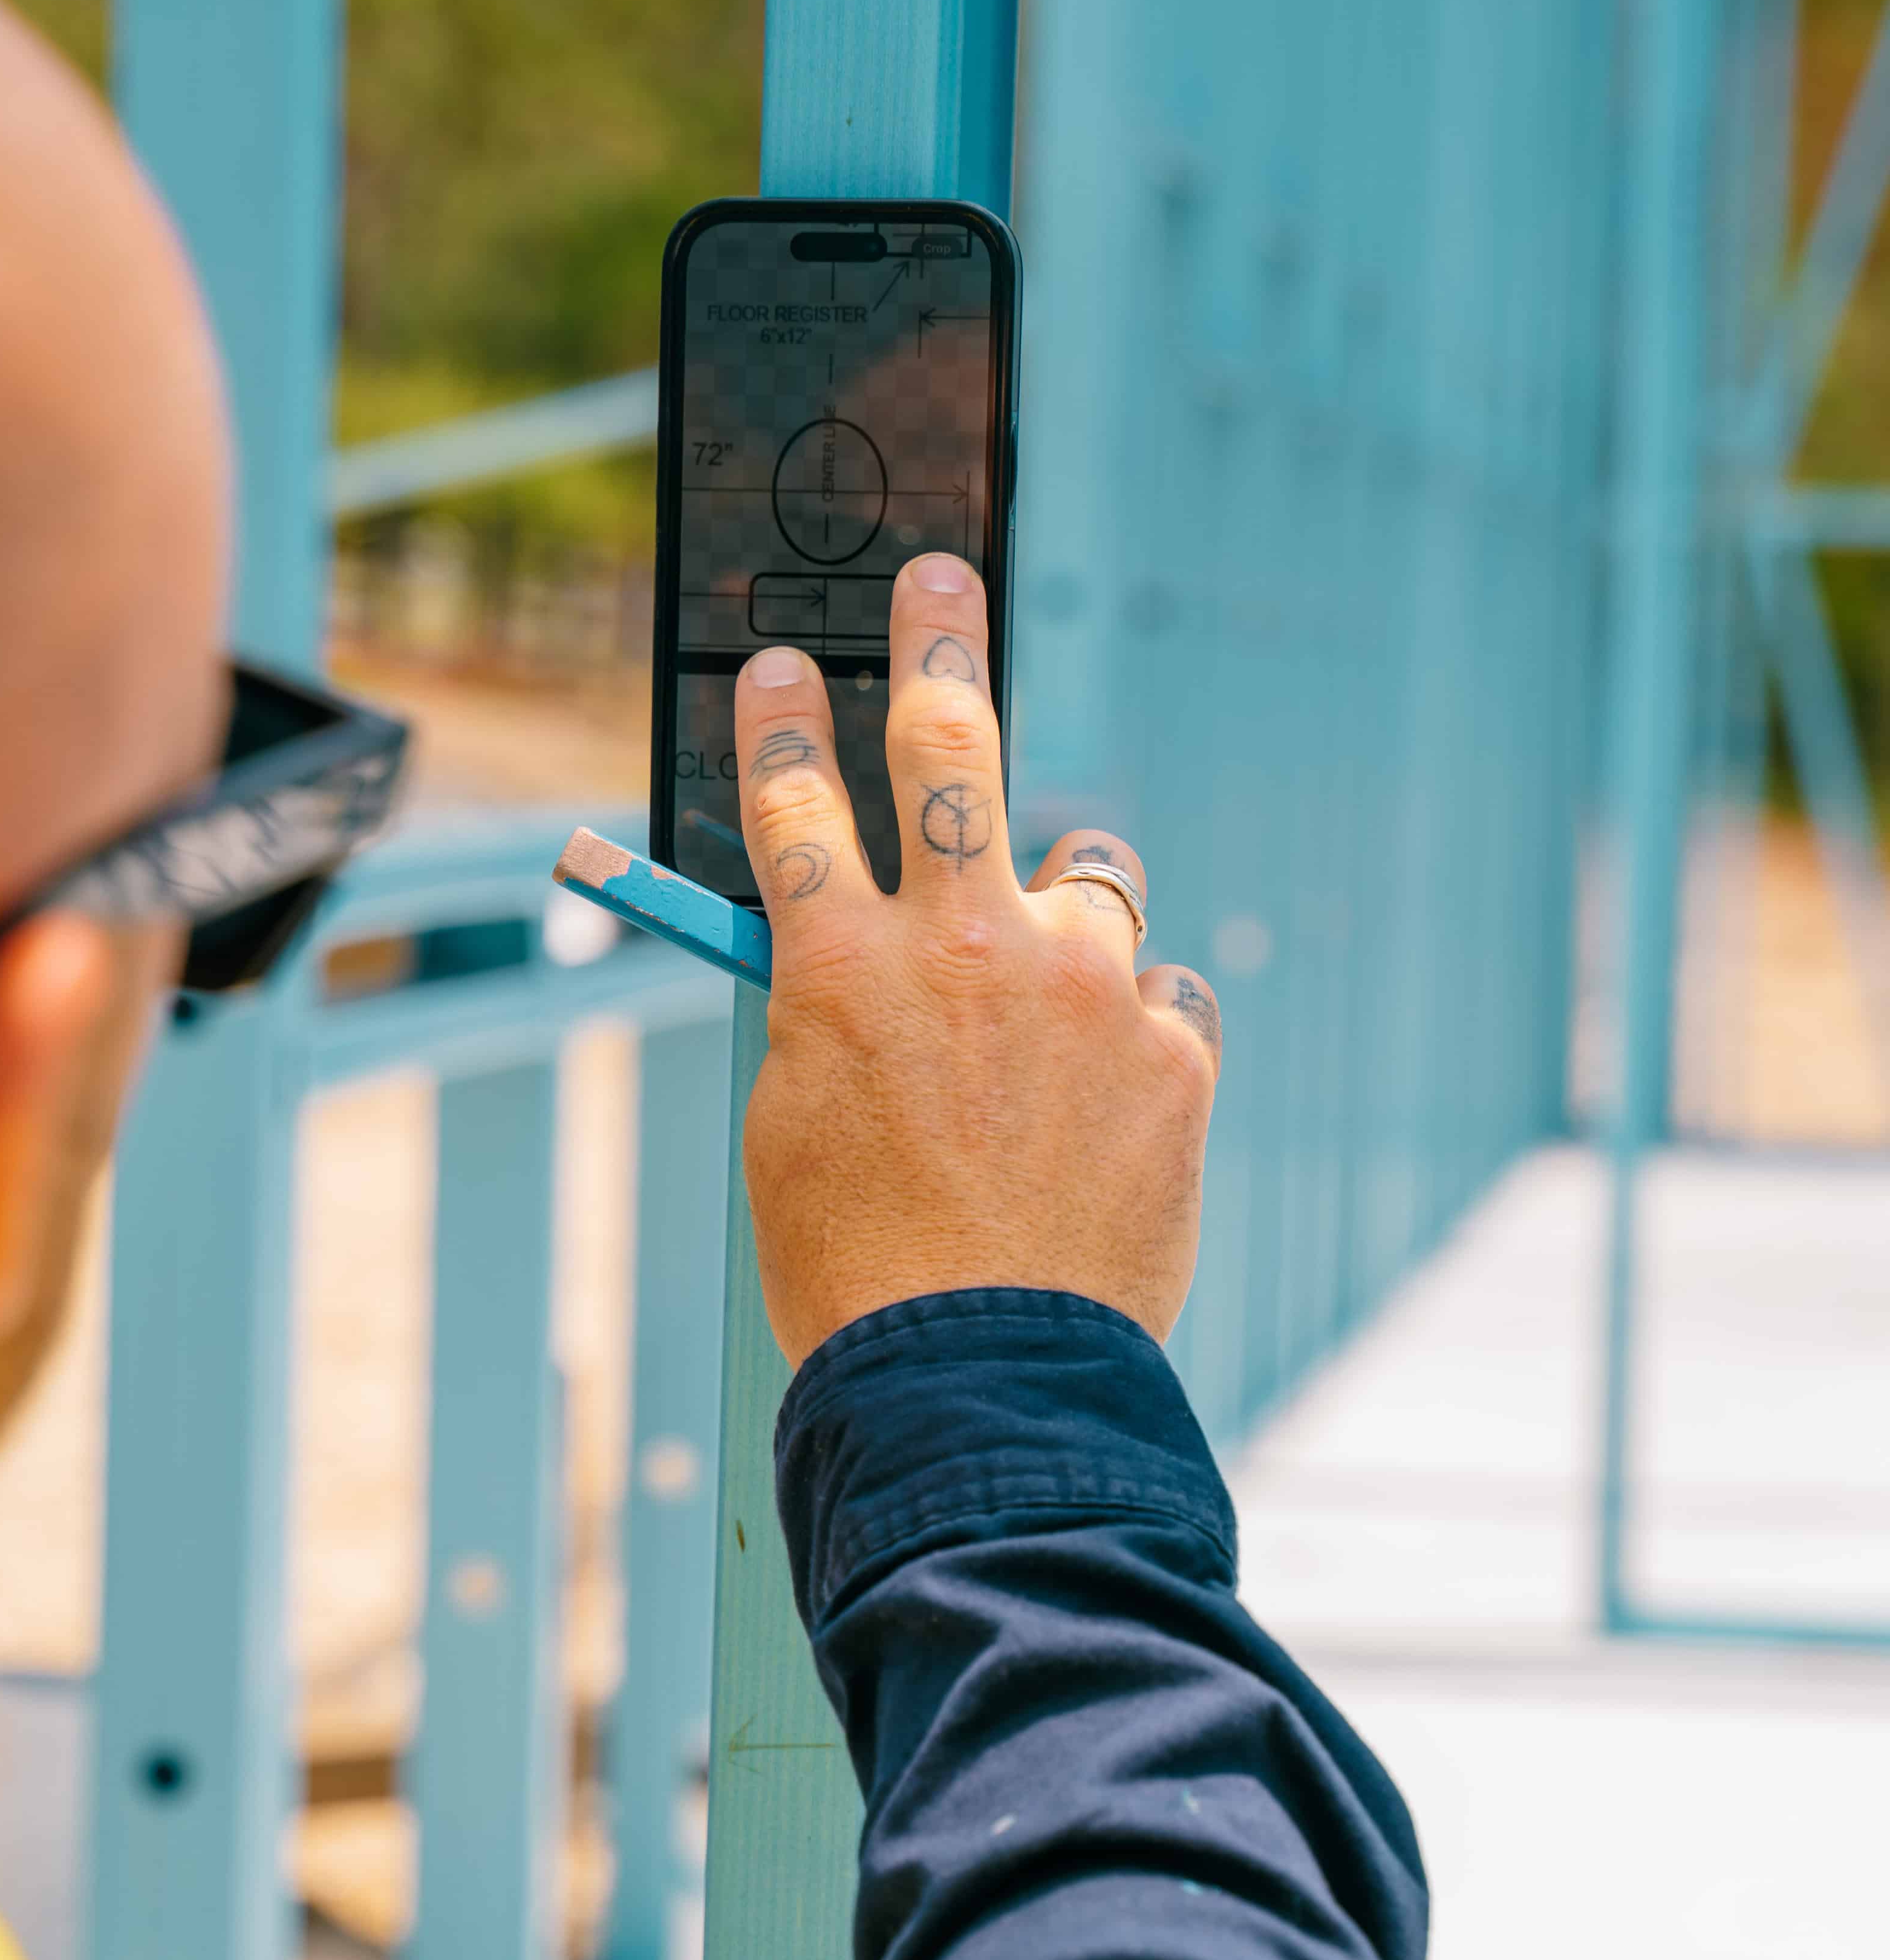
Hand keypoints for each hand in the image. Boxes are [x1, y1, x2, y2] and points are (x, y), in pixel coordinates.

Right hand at [733, 556, 1220, 1371]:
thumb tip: (847, 944)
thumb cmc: (863, 1269)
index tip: (787, 662)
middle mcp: (968, 949)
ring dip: (1065, 903)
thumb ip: (830, 1009)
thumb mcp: (796, 1123)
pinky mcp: (1174, 1051)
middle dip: (938, 643)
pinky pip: (1160, 994)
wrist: (986, 1381)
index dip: (784, 720)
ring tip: (1055, 969)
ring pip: (1087, 875)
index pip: (796, 799)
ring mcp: (1084, 991)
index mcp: (844, 968)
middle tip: (941, 578)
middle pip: (954, 743)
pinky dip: (1135, 1027)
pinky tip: (1109, 1099)